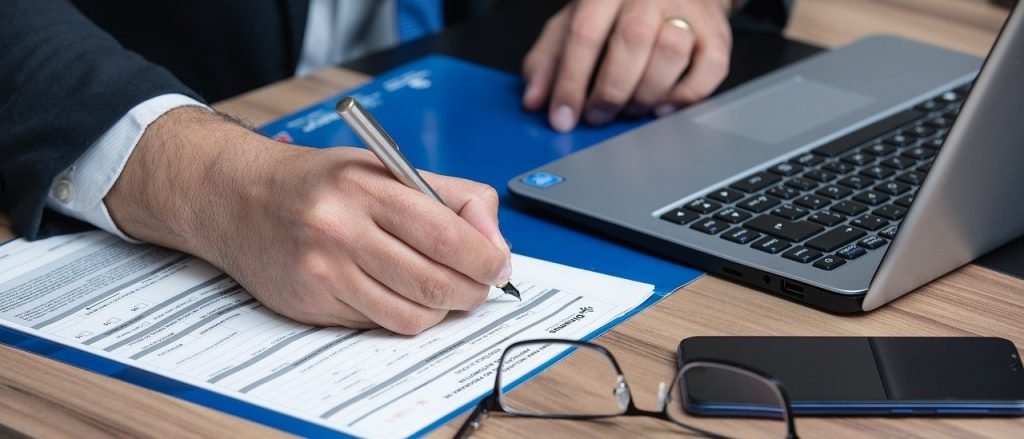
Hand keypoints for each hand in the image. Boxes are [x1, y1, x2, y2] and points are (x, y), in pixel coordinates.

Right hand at [106, 107, 511, 334]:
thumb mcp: (387, 168)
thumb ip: (450, 198)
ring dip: (441, 310)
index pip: (447, 235)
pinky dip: (402, 315)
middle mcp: (342, 229)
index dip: (486, 258)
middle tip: (479, 285)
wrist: (240, 198)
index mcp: (367, 187)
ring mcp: (324, 271)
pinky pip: (378, 324)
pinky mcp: (311, 303)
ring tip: (442, 291)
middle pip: (434, 282)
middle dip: (471, 291)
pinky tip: (399, 294)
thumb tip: (494, 243)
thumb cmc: (323, 183)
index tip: (499, 265)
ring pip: (411, 315)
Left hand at [522, 0, 732, 131]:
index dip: (570, 81)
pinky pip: (708, 71)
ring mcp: (688, 12)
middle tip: (597, 116)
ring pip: (670, 52)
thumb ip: (549, 58)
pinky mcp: (717, 35)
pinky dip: (683, 97)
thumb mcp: (575, 22)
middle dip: (609, 91)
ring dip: (645, 94)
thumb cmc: (618, 11)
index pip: (584, 33)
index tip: (562, 117)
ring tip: (628, 108)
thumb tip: (534, 100)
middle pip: (631, 42)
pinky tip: (662, 106)